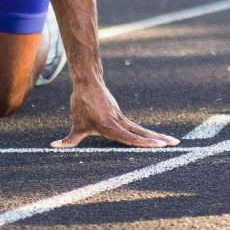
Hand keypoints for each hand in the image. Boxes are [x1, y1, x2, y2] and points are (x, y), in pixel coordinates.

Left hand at [52, 79, 177, 147]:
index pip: (131, 138)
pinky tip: (155, 137)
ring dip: (157, 136)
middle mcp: (120, 122)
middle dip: (160, 139)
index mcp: (111, 126)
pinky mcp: (121, 115)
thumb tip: (54, 147)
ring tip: (172, 141)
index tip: (159, 146)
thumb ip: (69, 139)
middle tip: (176, 143)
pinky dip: (146, 133)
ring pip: (142, 129)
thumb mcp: (76, 124)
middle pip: (143, 133)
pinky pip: (136, 126)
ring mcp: (122, 118)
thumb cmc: (82, 103)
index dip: (145, 143)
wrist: (88, 82)